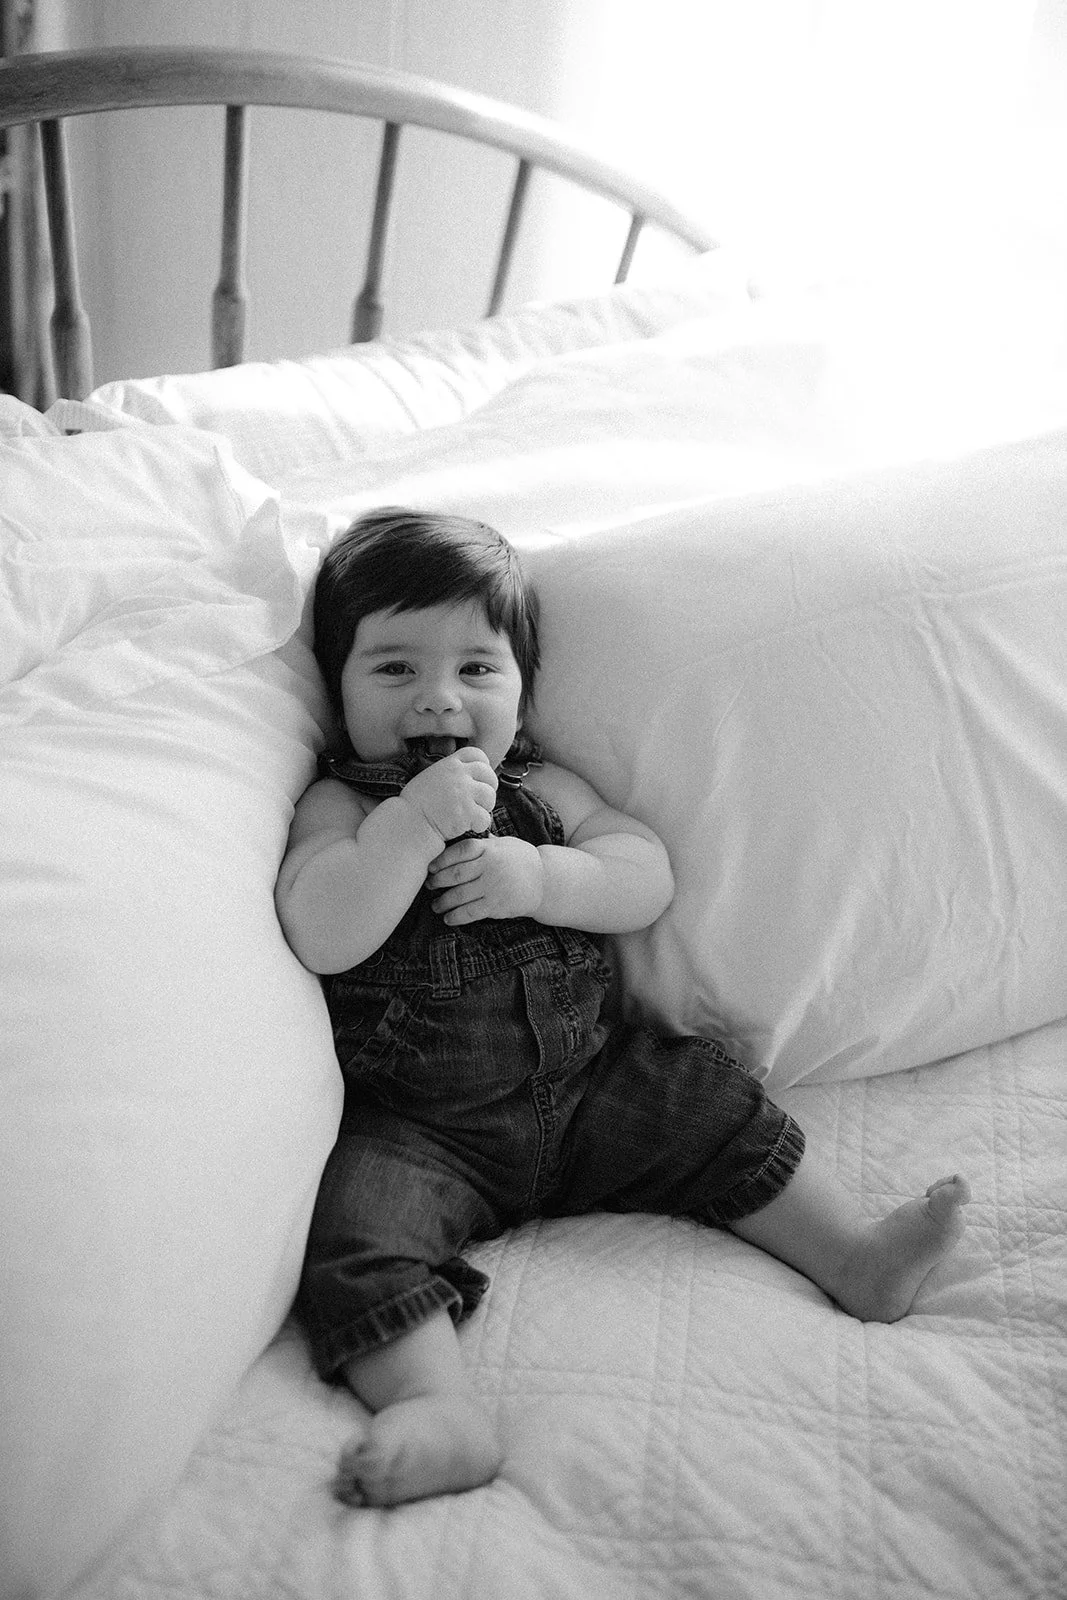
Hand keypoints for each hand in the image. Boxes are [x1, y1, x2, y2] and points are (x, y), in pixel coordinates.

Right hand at [398, 747, 497, 844]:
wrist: (408, 823)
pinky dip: (479, 825)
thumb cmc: (416, 804)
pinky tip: (468, 826)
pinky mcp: (466, 812)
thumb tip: (470, 775)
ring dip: (484, 808)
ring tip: (471, 814)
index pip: (478, 755)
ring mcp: (464, 793)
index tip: (479, 779)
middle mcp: (459, 775)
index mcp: (450, 764)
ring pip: (490, 797)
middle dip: (488, 789)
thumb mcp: (431, 776)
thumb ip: (450, 771)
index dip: (484, 767)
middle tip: (478, 801)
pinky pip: (485, 818)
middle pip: (489, 776)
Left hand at [428, 834, 543, 923]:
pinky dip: (455, 916)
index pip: (459, 851)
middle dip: (437, 881)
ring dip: (442, 902)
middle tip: (428, 885)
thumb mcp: (505, 844)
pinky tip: (448, 918)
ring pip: (459, 895)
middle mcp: (489, 867)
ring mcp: (492, 887)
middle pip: (455, 874)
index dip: (441, 859)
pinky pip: (470, 912)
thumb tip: (462, 830)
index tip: (430, 866)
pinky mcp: (496, 906)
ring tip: (435, 905)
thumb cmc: (522, 860)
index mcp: (490, 849)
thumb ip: (484, 842)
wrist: (545, 881)